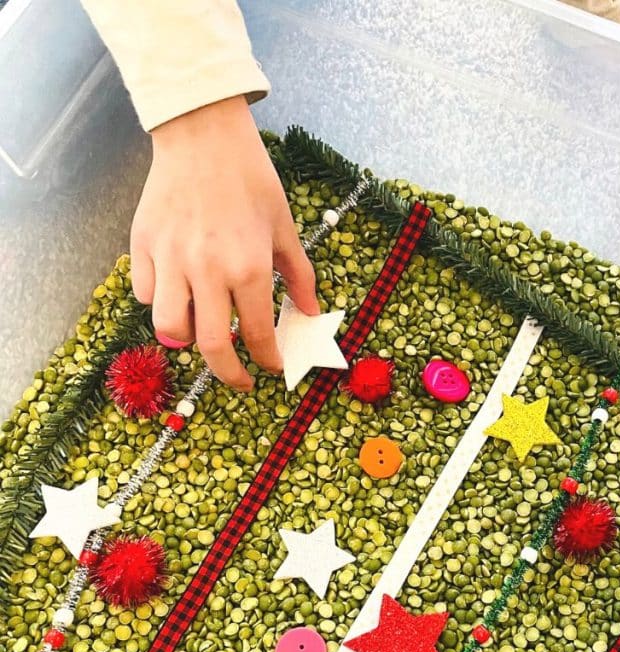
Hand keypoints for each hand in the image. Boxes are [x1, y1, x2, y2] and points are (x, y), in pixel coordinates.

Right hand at [130, 96, 319, 390]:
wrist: (202, 134)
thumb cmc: (251, 179)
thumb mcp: (286, 228)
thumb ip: (300, 276)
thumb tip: (309, 314)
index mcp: (250, 268)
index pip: (258, 335)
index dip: (267, 360)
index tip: (271, 367)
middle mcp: (209, 271)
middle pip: (213, 348)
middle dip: (230, 374)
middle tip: (240, 381)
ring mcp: (171, 259)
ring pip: (170, 329)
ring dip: (189, 341)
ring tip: (204, 334)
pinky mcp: (142, 246)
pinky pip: (146, 295)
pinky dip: (161, 304)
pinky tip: (178, 295)